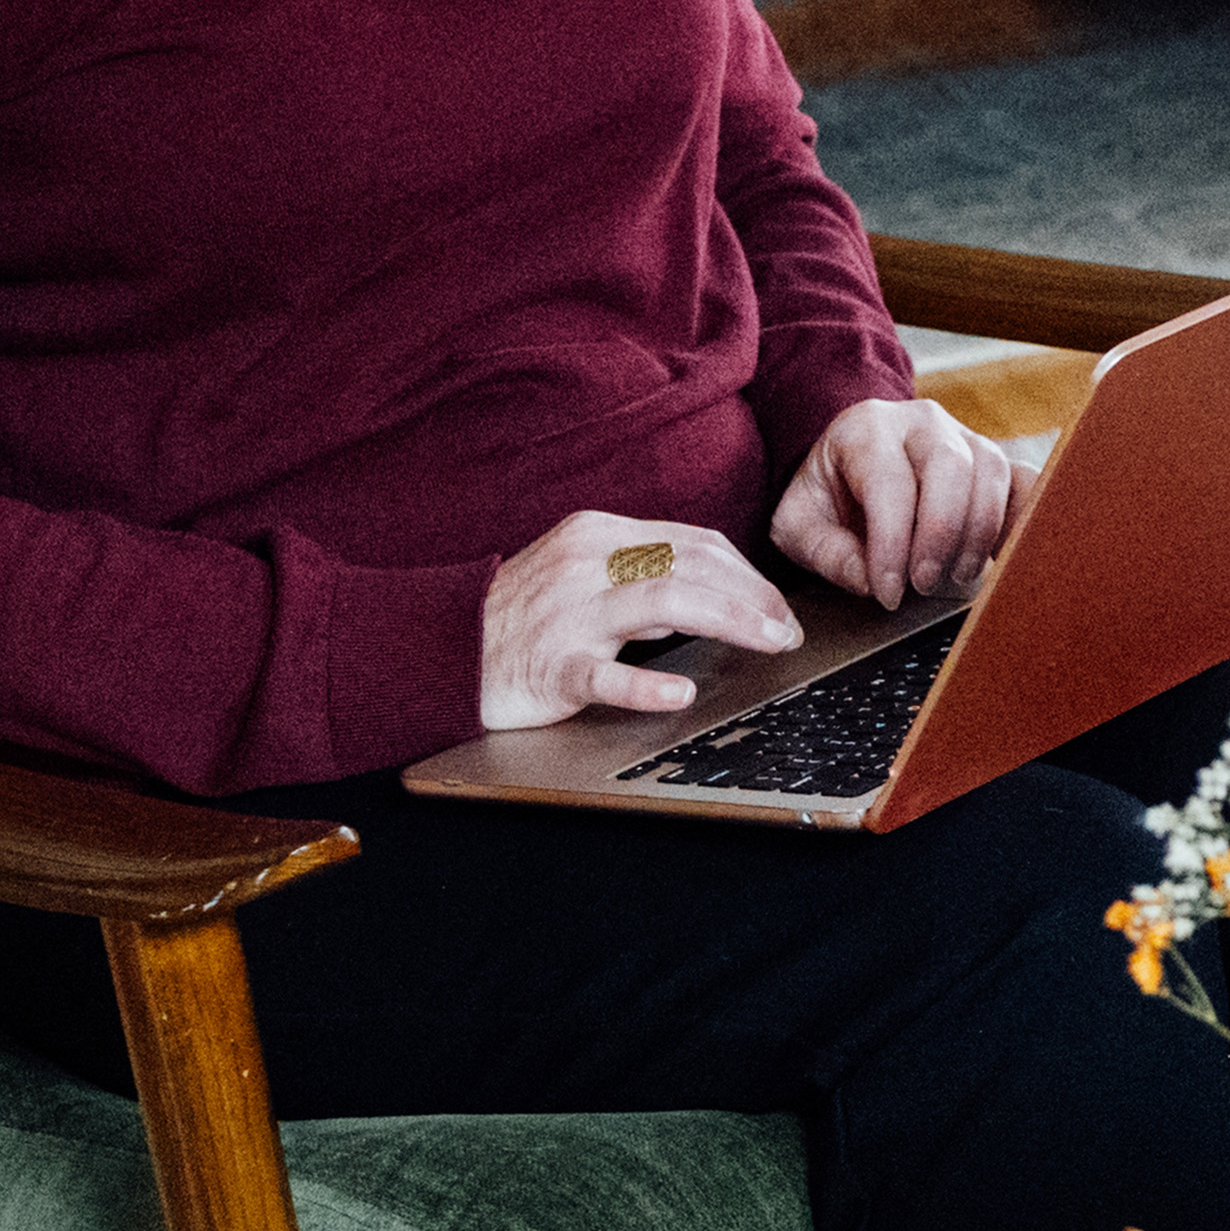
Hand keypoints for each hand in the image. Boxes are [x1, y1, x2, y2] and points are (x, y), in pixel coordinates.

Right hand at [482, 511, 797, 732]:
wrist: (439, 650)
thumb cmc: (520, 617)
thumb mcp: (582, 576)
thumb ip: (642, 579)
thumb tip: (708, 595)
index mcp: (599, 536)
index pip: (695, 543)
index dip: (749, 573)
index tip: (780, 605)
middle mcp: (587, 564)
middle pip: (692, 565)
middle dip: (754, 596)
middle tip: (790, 629)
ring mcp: (569, 615)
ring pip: (664, 602)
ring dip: (730, 620)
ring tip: (769, 642)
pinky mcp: (551, 666)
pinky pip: (605, 676)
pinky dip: (647, 686)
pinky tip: (681, 694)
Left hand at [774, 394, 1034, 609]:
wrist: (850, 469)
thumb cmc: (827, 498)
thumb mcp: (799, 525)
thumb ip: (826, 554)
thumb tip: (872, 580)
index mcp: (866, 429)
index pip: (888, 483)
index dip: (892, 543)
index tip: (889, 592)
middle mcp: (920, 421)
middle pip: (949, 466)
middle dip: (941, 534)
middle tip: (924, 584)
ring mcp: (964, 436)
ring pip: (991, 471)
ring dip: (980, 532)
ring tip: (956, 576)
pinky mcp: (992, 460)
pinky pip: (1023, 479)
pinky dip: (1024, 517)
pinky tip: (1005, 555)